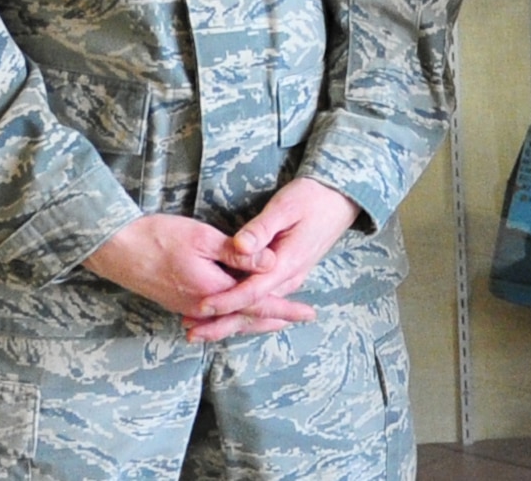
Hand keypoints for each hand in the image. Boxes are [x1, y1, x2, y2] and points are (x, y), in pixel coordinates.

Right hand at [82, 214, 313, 336]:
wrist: (115, 248)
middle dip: (274, 318)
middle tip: (300, 318)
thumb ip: (237, 253)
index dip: (285, 308)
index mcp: (212, 291)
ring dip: (254, 319)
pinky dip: (232, 316)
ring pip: (229, 319)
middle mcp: (201, 307)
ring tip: (276, 319)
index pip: (257, 304)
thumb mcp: (202, 237)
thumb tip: (271, 264)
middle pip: (245, 318)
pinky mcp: (177, 303)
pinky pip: (213, 317)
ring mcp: (187, 308)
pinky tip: (237, 311)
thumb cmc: (158, 236)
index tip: (308, 312)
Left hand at [186, 179, 361, 341]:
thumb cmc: (312, 198)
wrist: (339, 200)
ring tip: (199, 329)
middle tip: (191, 332)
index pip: (252, 291)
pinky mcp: (287, 275)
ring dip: (229, 320)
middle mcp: (290, 278)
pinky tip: (225, 317)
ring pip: (257, 308)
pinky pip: (262, 300)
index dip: (226, 301)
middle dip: (222, 322)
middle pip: (252, 309)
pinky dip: (243, 312)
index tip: (201, 307)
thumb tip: (239, 247)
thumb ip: (261, 230)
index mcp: (288, 264)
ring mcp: (290, 279)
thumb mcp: (285, 207)